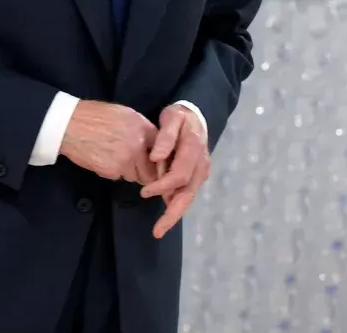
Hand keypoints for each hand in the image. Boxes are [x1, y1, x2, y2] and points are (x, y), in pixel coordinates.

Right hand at [58, 101, 158, 183]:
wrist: (69, 125)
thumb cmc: (93, 116)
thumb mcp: (123, 114)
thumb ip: (141, 128)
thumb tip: (152, 143)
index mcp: (142, 127)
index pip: (163, 151)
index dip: (159, 159)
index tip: (154, 163)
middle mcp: (138, 144)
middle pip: (152, 170)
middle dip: (144, 170)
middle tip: (133, 164)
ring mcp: (125, 159)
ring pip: (136, 176)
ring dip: (128, 172)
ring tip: (114, 158)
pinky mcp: (112, 171)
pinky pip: (120, 177)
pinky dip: (114, 172)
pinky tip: (104, 159)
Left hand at [141, 105, 210, 238]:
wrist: (195, 116)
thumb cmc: (179, 116)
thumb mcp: (171, 118)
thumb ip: (165, 136)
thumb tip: (156, 157)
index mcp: (194, 150)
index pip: (179, 176)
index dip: (162, 186)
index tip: (144, 192)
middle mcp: (201, 165)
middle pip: (188, 194)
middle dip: (173, 214)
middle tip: (157, 231)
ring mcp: (201, 172)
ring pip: (188, 197)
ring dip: (175, 213)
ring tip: (160, 228)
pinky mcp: (197, 176)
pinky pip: (187, 193)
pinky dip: (176, 204)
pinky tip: (165, 213)